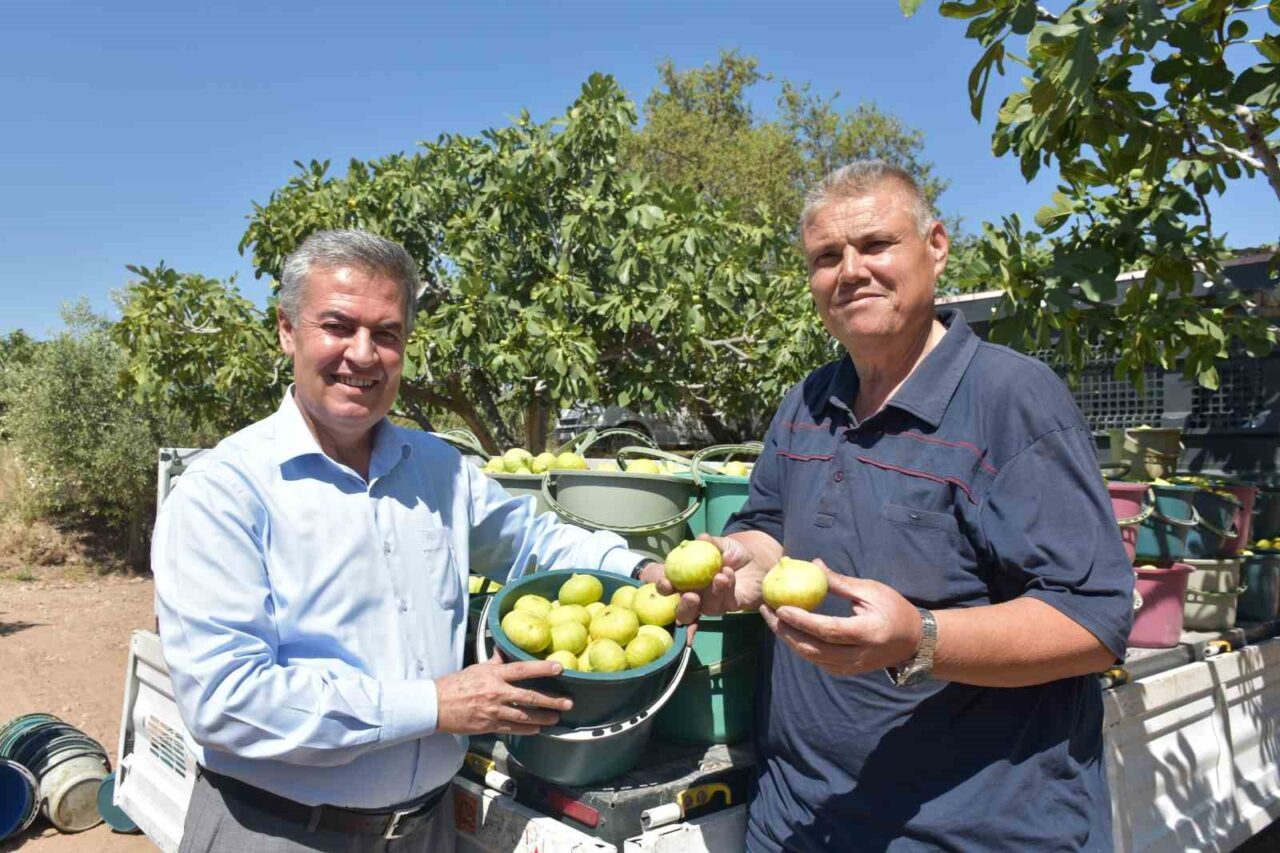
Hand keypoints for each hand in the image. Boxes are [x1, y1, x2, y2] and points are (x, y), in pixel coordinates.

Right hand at [435, 653, 572, 734]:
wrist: (436, 705)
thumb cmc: (455, 684)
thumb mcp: (477, 668)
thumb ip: (495, 661)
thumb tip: (505, 648)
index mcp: (494, 675)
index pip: (522, 669)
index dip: (542, 669)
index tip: (559, 668)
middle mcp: (496, 693)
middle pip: (529, 697)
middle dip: (551, 700)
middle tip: (568, 702)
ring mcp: (493, 711)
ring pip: (524, 717)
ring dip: (543, 718)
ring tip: (556, 718)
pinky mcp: (489, 726)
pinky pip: (512, 729)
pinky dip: (527, 729)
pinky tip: (537, 728)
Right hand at [647, 533, 770, 624]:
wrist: (757, 560)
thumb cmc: (732, 553)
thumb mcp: (720, 545)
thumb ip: (710, 543)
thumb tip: (701, 538)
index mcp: (686, 581)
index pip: (669, 588)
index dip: (663, 587)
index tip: (665, 582)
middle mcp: (697, 596)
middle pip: (683, 612)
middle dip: (684, 606)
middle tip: (690, 596)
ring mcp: (714, 603)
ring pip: (707, 608)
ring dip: (712, 592)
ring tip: (719, 575)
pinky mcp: (731, 605)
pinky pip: (727, 602)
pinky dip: (726, 588)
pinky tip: (728, 574)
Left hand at [760, 561, 923, 677]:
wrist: (914, 641)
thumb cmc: (894, 609)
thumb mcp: (871, 590)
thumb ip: (840, 582)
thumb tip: (813, 565)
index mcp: (867, 632)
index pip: (828, 630)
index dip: (803, 621)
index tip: (781, 608)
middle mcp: (858, 655)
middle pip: (814, 649)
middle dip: (786, 631)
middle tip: (767, 612)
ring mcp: (852, 667)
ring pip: (812, 657)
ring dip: (789, 639)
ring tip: (772, 619)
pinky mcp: (847, 671)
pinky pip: (818, 660)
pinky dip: (801, 646)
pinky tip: (789, 630)